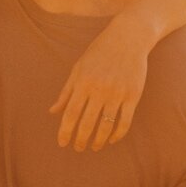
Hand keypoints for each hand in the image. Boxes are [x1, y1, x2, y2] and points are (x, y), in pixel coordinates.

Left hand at [50, 15, 152, 149]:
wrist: (128, 38)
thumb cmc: (99, 53)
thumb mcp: (78, 68)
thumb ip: (66, 92)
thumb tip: (52, 112)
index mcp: (83, 82)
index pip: (71, 114)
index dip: (65, 131)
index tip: (62, 143)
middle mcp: (99, 89)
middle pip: (87, 123)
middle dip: (80, 140)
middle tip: (78, 148)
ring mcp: (117, 93)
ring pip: (106, 126)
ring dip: (99, 140)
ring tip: (94, 146)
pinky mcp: (133, 95)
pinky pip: (125, 121)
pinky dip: (118, 134)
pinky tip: (112, 139)